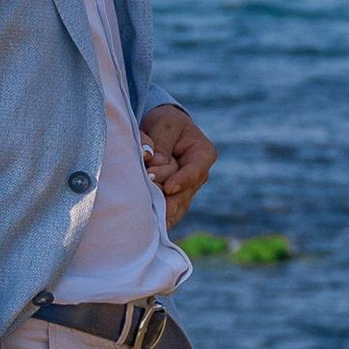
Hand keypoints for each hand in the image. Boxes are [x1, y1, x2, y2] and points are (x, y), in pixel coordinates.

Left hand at [140, 102, 215, 222]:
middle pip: (182, 192)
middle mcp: (198, 177)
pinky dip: (158, 218)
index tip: (168, 188)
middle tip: (146, 189)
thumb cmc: (166, 124)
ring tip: (146, 214)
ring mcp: (186, 191)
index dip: (182, 181)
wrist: (162, 131)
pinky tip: (148, 224)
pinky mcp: (173, 201)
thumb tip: (153, 162)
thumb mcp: (164, 124)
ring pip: (175, 207)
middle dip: (164, 193)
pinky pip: (168, 214)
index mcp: (203, 155)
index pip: (195, 171)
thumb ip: (159, 142)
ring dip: (160, 209)